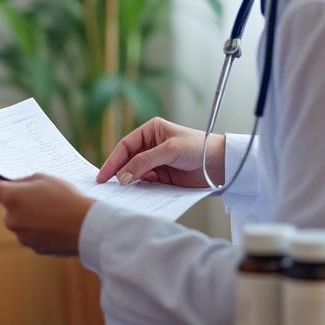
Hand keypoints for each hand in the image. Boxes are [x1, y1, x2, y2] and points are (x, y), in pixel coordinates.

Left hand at [0, 173, 92, 255]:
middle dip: (18, 201)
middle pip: (7, 207)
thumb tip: (15, 185)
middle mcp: (11, 219)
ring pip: (20, 222)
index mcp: (11, 198)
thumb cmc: (67, 198)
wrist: (88, 227)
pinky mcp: (34, 248)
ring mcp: (22, 236)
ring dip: (30, 216)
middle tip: (38, 194)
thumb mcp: (44, 178)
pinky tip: (56, 224)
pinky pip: (31, 235)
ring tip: (52, 210)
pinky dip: (39, 229)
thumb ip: (24, 182)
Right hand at [96, 116, 223, 188]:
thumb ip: (144, 162)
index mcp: (151, 131)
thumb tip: (122, 177)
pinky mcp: (163, 177)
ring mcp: (156, 162)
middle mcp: (151, 145)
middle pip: (127, 160)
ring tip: (120, 193)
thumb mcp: (169, 150)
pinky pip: (146, 183)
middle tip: (107, 187)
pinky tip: (136, 194)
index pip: (125, 145)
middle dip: (118, 172)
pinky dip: (140, 189)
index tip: (103, 175)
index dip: (113, 160)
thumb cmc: (198, 148)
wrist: (221, 165)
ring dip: (129, 182)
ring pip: (135, 173)